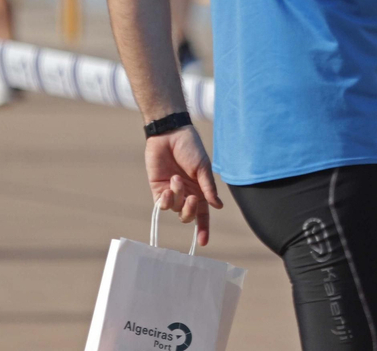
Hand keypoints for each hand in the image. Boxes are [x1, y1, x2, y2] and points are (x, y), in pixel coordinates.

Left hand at [146, 126, 223, 244]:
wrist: (170, 134)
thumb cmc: (190, 148)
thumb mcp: (203, 168)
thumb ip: (208, 188)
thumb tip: (218, 206)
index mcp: (200, 189)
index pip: (202, 214)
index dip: (203, 229)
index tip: (202, 242)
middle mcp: (186, 193)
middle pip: (187, 215)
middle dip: (189, 211)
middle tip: (191, 198)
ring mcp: (172, 192)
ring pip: (174, 209)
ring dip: (177, 197)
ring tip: (176, 179)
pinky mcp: (157, 188)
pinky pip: (161, 204)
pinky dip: (165, 200)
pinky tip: (168, 187)